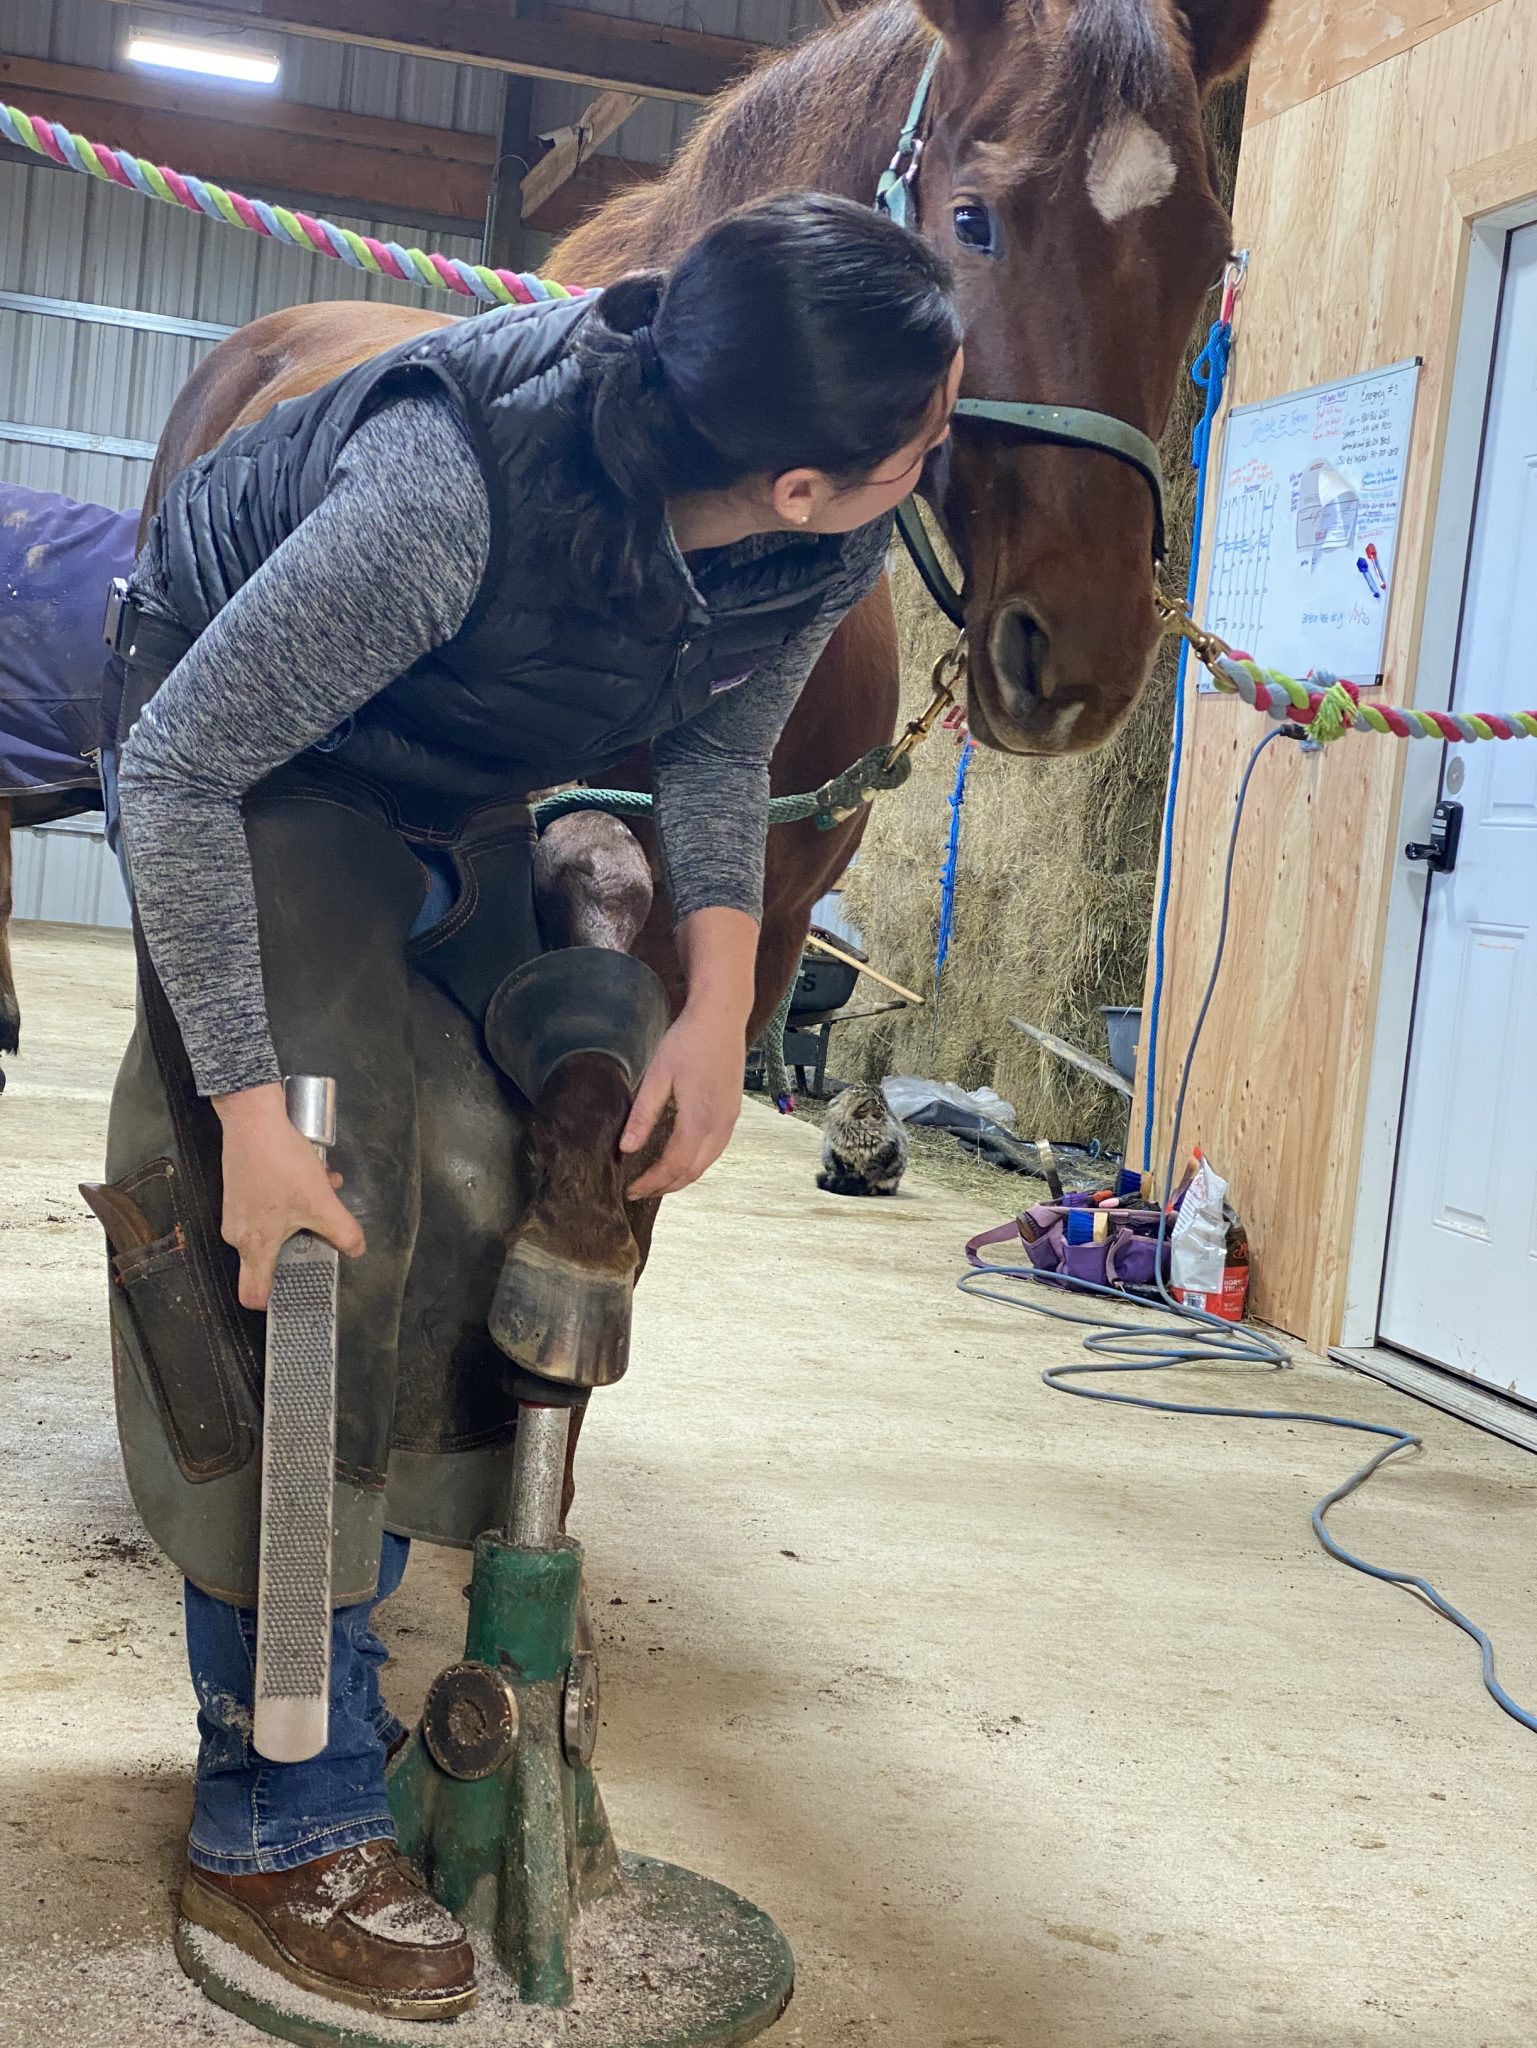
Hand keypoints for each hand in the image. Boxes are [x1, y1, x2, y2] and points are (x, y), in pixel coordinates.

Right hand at [214, 1082, 365, 1309]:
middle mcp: (238, 1233)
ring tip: (322, 1189)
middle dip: (300, 1243)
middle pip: (270, 1255)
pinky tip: (311, 1173)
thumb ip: (342, 1232)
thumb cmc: (280, 1164)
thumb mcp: (321, 1202)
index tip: (289, 1297)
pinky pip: (266, 1205)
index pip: (252, 1293)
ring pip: (273, 1224)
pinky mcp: (239, 1189)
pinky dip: (289, 1195)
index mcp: (255, 1246)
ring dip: (300, 1212)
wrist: (252, 1120)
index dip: (269, 1303)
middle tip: (319, 1228)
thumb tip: (356, 1249)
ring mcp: (235, 1211)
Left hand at [620, 1009, 745, 1199]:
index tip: (631, 1190)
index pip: (673, 1165)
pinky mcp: (733, 1110)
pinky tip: (682, 1158)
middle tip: (641, 1191)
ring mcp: (730, 1118)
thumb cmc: (688, 1040)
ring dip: (683, 1176)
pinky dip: (697, 1161)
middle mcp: (720, 1124)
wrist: (722, 1016)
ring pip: (707, 1162)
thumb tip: (626, 1148)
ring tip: (658, 1180)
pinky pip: (716, 1148)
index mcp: (699, 1119)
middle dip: (666, 1186)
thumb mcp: (658, 1076)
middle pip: (693, 1171)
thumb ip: (643, 1115)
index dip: (652, 1182)